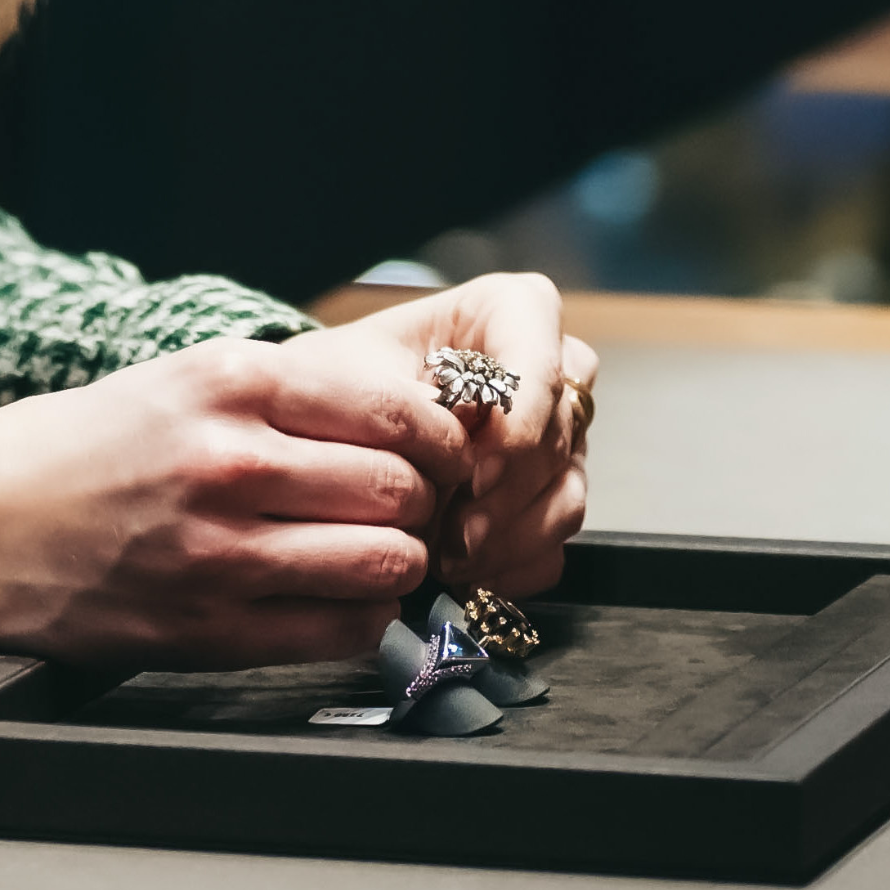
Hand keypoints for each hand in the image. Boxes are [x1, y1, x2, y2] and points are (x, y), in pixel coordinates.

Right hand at [0, 338, 469, 671]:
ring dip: (398, 565)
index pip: (398, 411)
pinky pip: (343, 630)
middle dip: (422, 504)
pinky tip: (337, 599)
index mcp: (230, 383)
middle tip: (407, 510)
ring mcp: (219, 551)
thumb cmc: (89, 451)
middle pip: (402, 490)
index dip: (441, 441)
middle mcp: (229, 462)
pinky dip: (363, 619)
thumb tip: (412, 423)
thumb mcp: (185, 379)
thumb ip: (293, 395)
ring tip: (372, 556)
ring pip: (387, 563)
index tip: (438, 456)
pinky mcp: (208, 629)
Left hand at [278, 274, 592, 598]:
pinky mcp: (547, 501)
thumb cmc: (337, 382)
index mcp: (510, 313)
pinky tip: (462, 577)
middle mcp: (548, 373)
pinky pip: (553, 545)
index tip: (472, 472)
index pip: (542, 360)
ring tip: (445, 561)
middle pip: (557, 438)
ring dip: (507, 539)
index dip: (519, 421)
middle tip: (453, 536)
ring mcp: (557, 441)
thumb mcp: (350, 374)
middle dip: (505, 495)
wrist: (324, 427)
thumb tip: (455, 444)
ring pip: (564, 497)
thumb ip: (404, 402)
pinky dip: (509, 569)